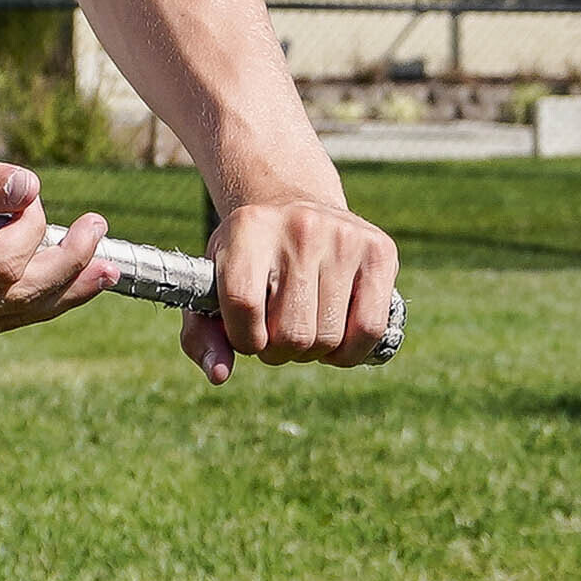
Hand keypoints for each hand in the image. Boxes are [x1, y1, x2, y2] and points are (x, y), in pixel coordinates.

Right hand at [0, 140, 123, 341]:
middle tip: (100, 228)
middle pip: (17, 298)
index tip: (33, 194)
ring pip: (14, 316)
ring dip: (66, 290)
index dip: (30, 231)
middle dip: (68, 264)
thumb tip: (30, 184)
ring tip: (109, 266)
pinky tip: (71, 281)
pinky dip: (38, 299)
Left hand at [183, 184, 401, 384]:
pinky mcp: (379, 251)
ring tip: (304, 328)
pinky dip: (349, 351)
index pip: (243, 304)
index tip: (247, 336)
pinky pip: (370, 330)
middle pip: (291, 333)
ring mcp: (345, 237)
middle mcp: (300, 226)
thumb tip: (220, 374)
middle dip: (280, 351)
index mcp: (248, 228)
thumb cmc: (247, 259)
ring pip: (328, 338)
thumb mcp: (212, 285)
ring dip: (313, 352)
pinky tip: (335, 338)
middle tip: (277, 333)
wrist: (294, 207)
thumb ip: (201, 334)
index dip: (244, 339)